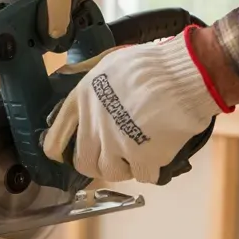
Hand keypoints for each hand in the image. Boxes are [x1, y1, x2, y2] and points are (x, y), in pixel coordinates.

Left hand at [40, 26, 221, 183]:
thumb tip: (76, 87)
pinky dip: (152, 169)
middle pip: (84, 163)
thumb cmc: (151, 63)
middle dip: (99, 164)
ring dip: (126, 168)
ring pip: (112, 174)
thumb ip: (91, 82)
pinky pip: (143, 175)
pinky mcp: (141, 158)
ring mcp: (116, 144)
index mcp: (82, 100)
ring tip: (140, 155)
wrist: (183, 75)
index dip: (60, 152)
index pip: (55, 140)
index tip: (67, 157)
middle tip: (115, 157)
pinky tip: (160, 156)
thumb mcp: (109, 63)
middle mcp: (94, 125)